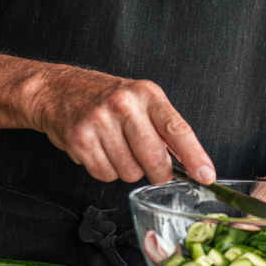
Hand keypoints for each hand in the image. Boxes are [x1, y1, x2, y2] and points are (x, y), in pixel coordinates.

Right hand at [22, 65, 214, 185]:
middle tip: (154, 169)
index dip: (195, 156)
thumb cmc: (106, 98)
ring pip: (129, 172)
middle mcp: (125, 105)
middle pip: (154, 159)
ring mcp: (100, 122)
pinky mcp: (80, 139)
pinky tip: (100, 151)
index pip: (176, 128)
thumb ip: (164, 126)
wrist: (59, 90)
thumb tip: (190, 161)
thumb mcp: (140, 99)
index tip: (206, 174)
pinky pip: (104, 175)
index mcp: (147, 94)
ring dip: (127, 170)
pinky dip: (105, 170)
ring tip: (116, 149)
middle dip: (159, 173)